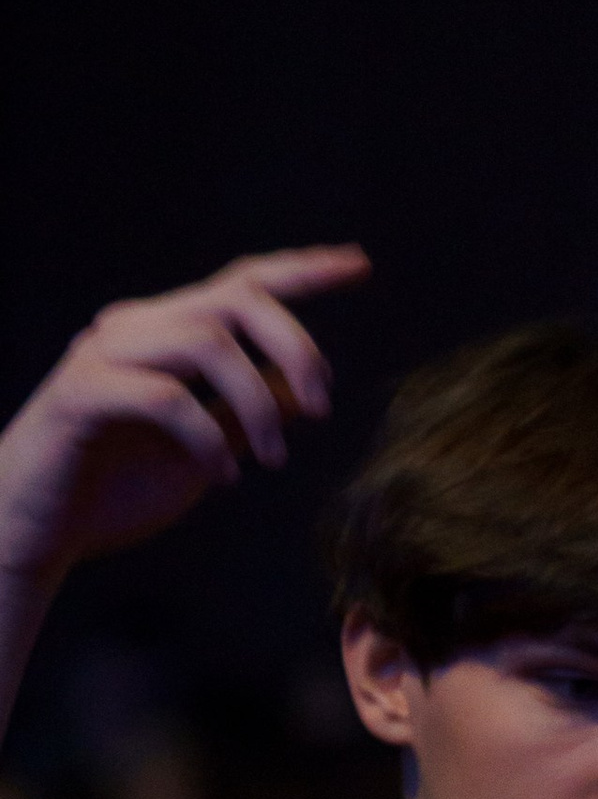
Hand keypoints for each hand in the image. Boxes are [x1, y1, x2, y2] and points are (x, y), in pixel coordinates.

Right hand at [0, 247, 369, 593]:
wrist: (37, 532)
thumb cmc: (114, 490)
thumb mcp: (205, 450)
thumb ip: (247, 414)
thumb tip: (306, 389)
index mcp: (165, 333)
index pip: (241, 284)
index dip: (302, 270)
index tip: (358, 265)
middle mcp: (135, 329)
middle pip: (235, 300)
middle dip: (294, 347)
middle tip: (323, 407)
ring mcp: (103, 356)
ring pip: (206, 342)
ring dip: (256, 403)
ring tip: (272, 460)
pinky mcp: (81, 395)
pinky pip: (164, 396)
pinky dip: (207, 439)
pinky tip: (224, 478)